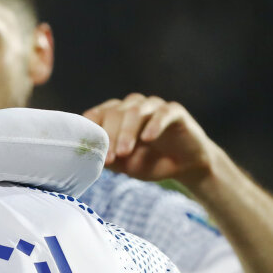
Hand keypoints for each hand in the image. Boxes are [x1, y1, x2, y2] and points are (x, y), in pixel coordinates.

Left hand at [82, 94, 217, 186]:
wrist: (184, 165)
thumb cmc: (149, 162)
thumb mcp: (124, 165)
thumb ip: (107, 158)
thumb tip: (87, 156)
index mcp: (114, 115)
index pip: (96, 115)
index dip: (91, 133)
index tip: (90, 152)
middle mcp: (132, 106)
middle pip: (114, 113)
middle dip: (109, 136)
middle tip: (110, 158)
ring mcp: (153, 106)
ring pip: (135, 111)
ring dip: (127, 132)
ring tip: (124, 153)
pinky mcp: (174, 111)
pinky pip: (163, 113)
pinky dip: (154, 125)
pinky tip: (148, 138)